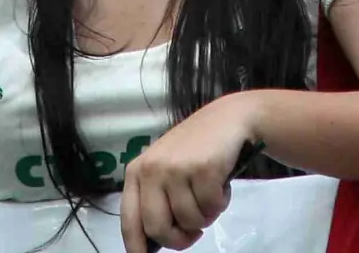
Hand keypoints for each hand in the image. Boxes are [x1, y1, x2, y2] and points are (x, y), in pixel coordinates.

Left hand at [119, 91, 262, 252]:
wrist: (228, 119)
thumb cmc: (195, 149)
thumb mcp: (165, 169)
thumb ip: (156, 199)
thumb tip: (151, 243)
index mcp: (137, 172)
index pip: (129, 220)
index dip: (136, 248)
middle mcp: (152, 169)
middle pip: (158, 228)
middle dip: (179, 240)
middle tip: (193, 234)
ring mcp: (177, 168)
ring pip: (190, 221)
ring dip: (205, 218)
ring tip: (209, 196)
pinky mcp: (203, 168)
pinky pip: (211, 208)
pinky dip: (220, 204)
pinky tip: (220, 186)